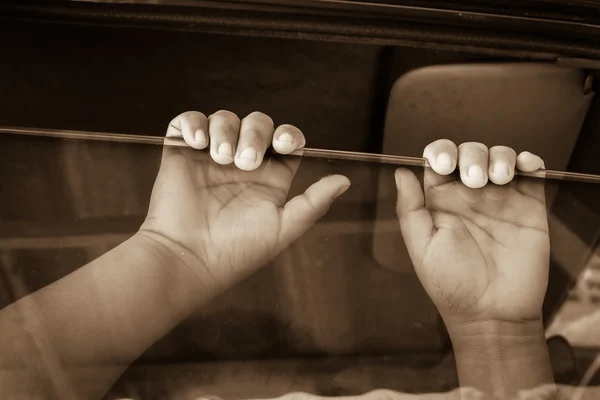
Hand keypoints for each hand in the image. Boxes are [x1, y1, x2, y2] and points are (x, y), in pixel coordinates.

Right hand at [139, 110, 349, 288]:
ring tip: (220, 157)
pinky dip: (193, 123)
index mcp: (269, 178)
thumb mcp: (284, 228)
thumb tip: (344, 180)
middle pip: (257, 124)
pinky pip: (187, 122)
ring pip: (224, 118)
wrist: (189, 259)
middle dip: (255, 134)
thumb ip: (314, 202)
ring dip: (225, 130)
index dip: (288, 135)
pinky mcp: (181, 154)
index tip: (283, 145)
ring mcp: (210, 157)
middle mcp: (241, 163)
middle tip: (245, 162)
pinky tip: (197, 143)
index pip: (285, 141)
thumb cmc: (238, 250)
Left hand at [395, 140, 548, 328]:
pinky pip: (532, 175)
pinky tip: (525, 167)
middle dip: (472, 155)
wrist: (493, 314)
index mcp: (441, 201)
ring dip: (499, 157)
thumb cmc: (451, 285)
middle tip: (474, 179)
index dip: (441, 152)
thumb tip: (401, 172)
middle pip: (470, 153)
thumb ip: (410, 209)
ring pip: (499, 157)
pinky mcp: (529, 208)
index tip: (444, 165)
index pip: (439, 160)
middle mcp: (469, 195)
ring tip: (497, 179)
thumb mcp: (422, 247)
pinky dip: (530, 162)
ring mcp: (500, 200)